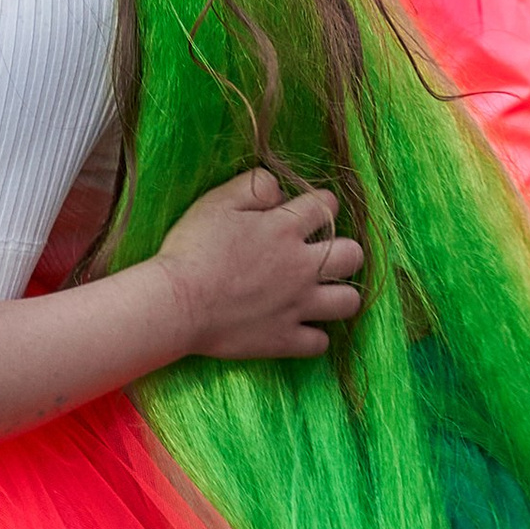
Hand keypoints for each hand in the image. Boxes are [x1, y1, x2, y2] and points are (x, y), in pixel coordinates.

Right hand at [156, 172, 364, 360]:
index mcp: (286, 228)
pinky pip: (320, 343)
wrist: (176, 304)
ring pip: (348, 302)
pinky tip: (299, 328)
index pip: (328, 206)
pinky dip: (313, 336)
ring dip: (340, 295)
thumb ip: (255, 186)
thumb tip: (280, 192)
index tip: (306, 213)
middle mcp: (301, 266)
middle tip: (321, 255)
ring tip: (321, 293)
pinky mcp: (283, 339)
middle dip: (343, 250)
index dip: (321, 205)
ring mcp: (297, 306)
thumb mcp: (217, 201)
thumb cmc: (192, 249)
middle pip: (353, 255)